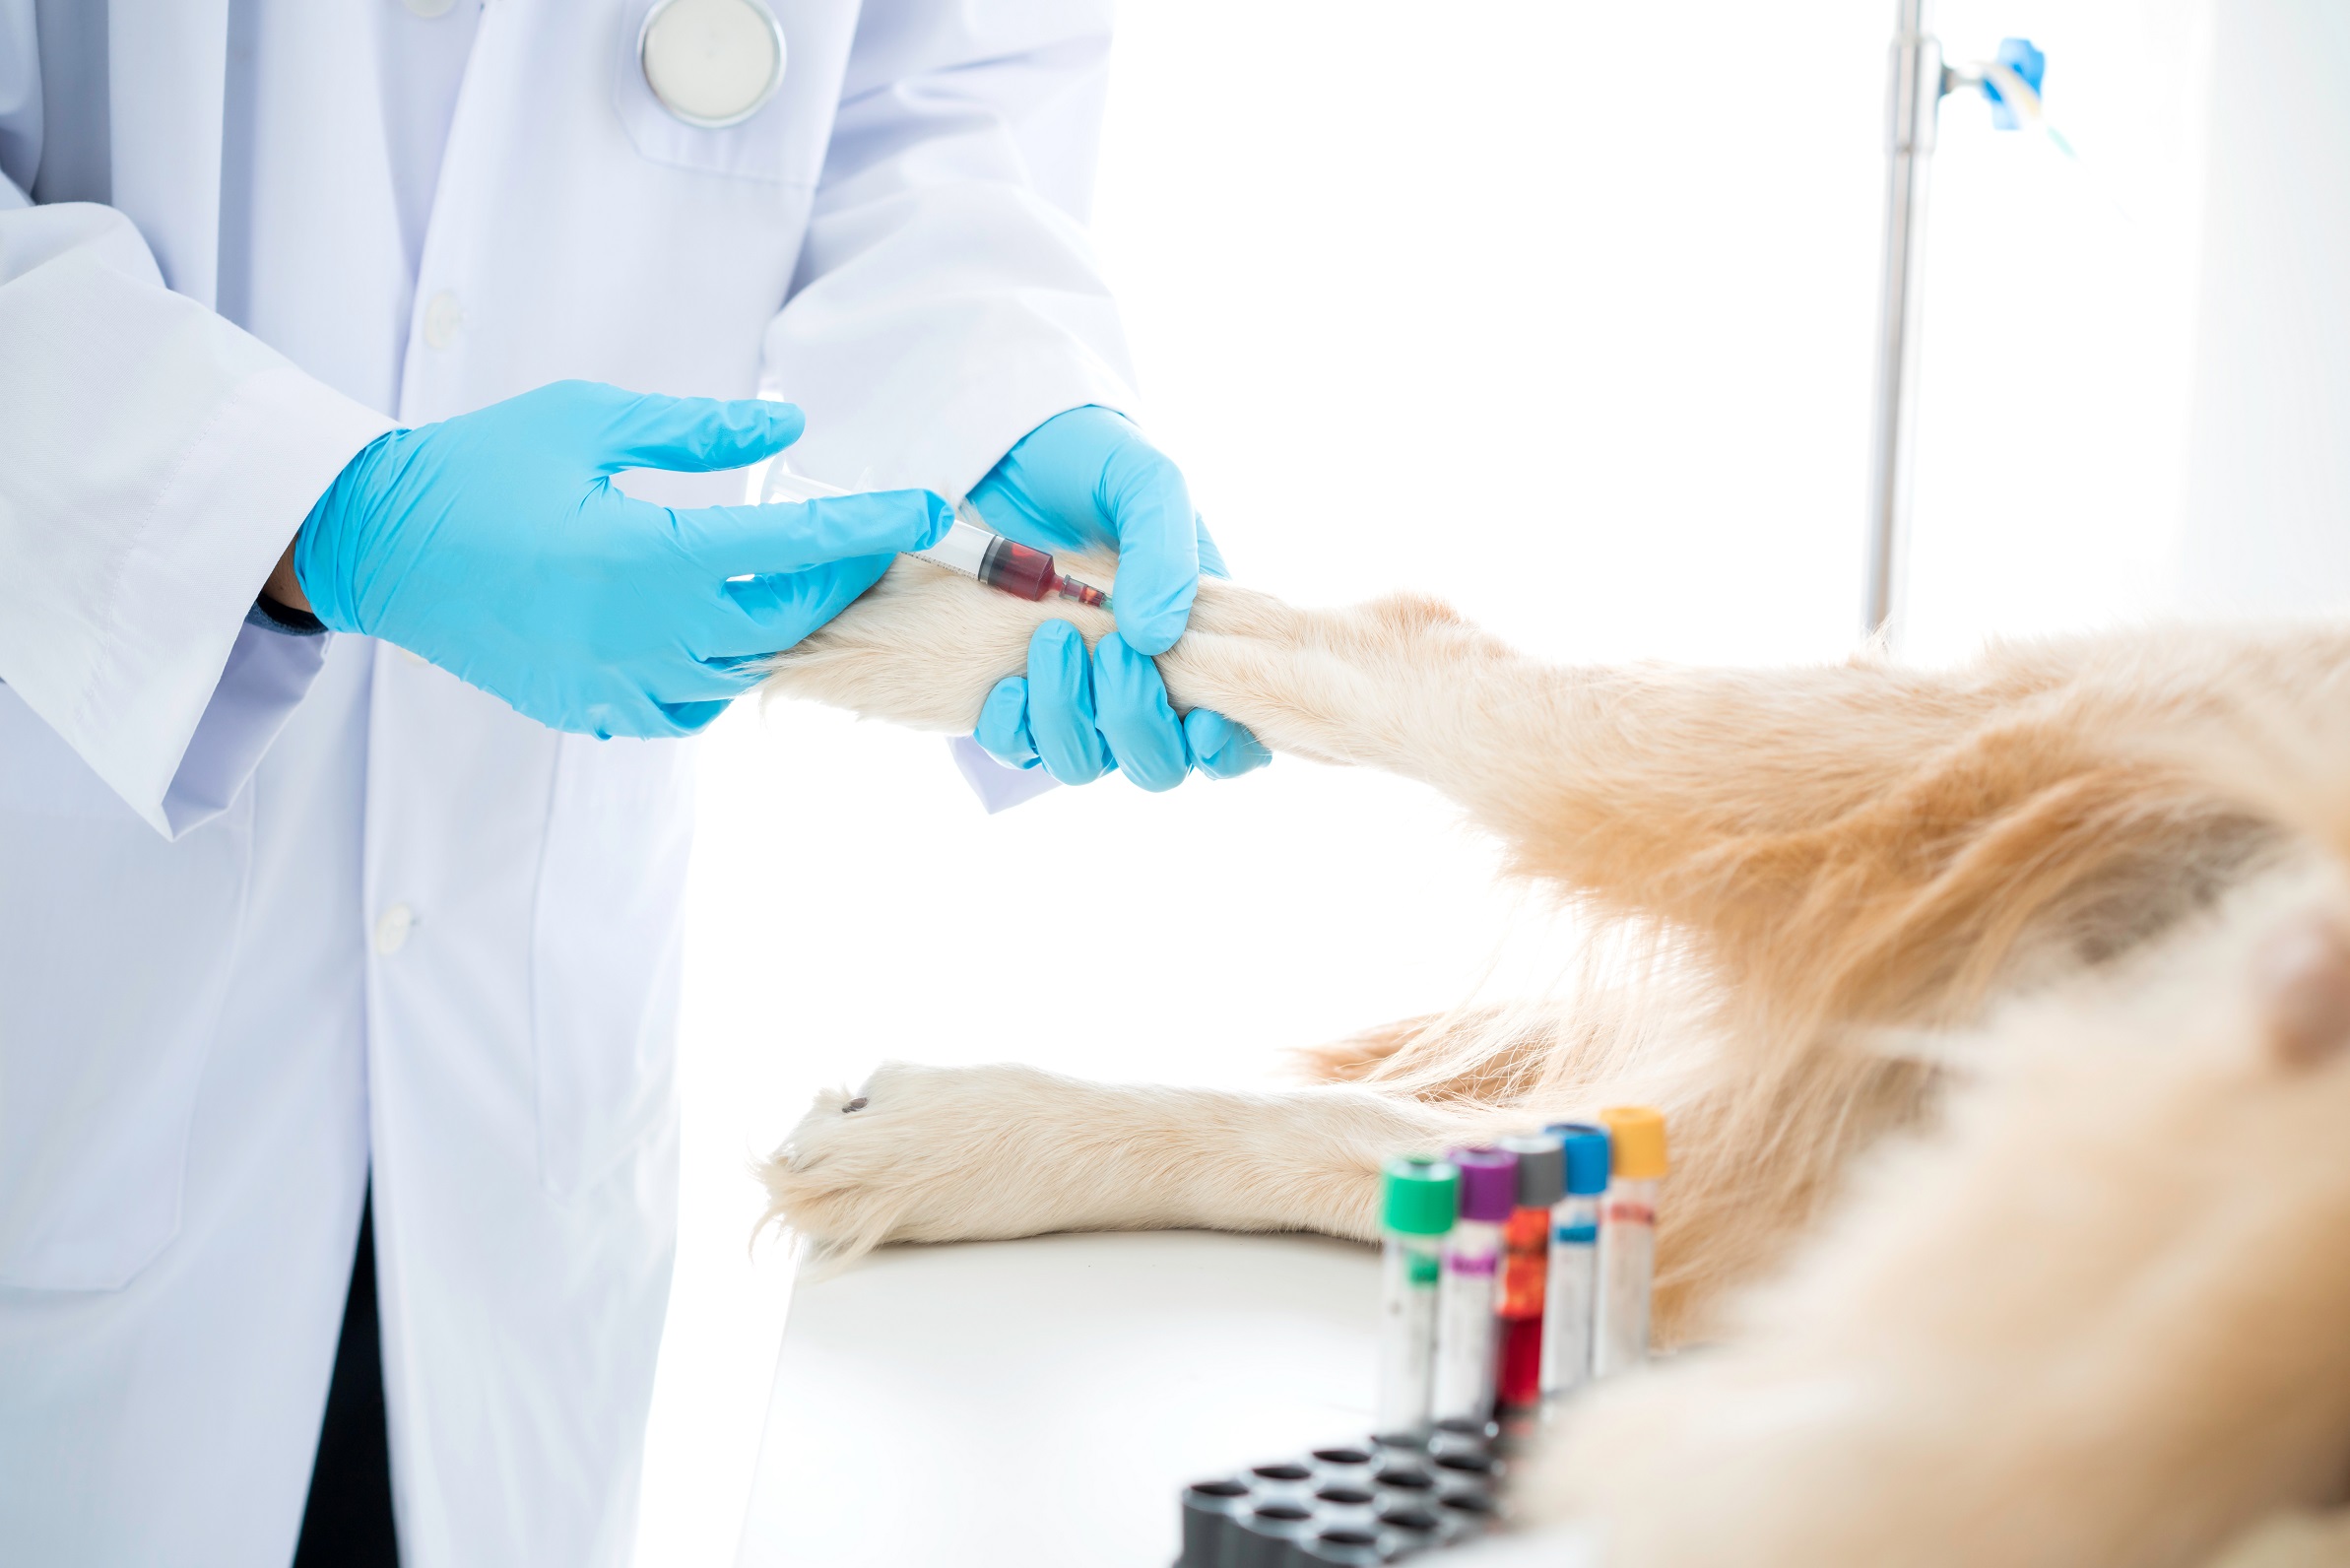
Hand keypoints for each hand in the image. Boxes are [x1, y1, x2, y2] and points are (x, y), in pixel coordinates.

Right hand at [294, 381, 949, 737]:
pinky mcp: (593, 710)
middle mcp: (640, 635)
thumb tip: (785, 427)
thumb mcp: (588, 420)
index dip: (869, 526)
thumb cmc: (478, 467)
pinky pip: (692, 705)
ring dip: (786, 626)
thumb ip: (695, 429)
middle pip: (786, 619)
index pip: (792, 547)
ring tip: (809, 579)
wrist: (379, 549)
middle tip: (871, 538)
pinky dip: (725, 668)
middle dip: (842, 577)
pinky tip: (726, 626)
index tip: (927, 509)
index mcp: (643, 557)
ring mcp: (616, 684)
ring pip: (747, 671)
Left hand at [963, 406, 1268, 788]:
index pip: (1231, 734)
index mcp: (1198, 641)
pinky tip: (1006, 684)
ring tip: (1049, 643)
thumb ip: (1165, 551)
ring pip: (1086, 761)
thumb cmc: (1094, 461)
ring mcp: (1077, 690)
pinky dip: (1012, 727)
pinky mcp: (1015, 689)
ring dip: (1070, 720)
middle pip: (1158, 763)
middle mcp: (1143, 680)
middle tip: (1110, 652)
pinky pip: (1015, 746)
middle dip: (1137, 723)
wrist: (1008, 448)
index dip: (1224, 749)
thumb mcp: (1146, 484)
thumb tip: (1156, 638)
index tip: (1201, 719)